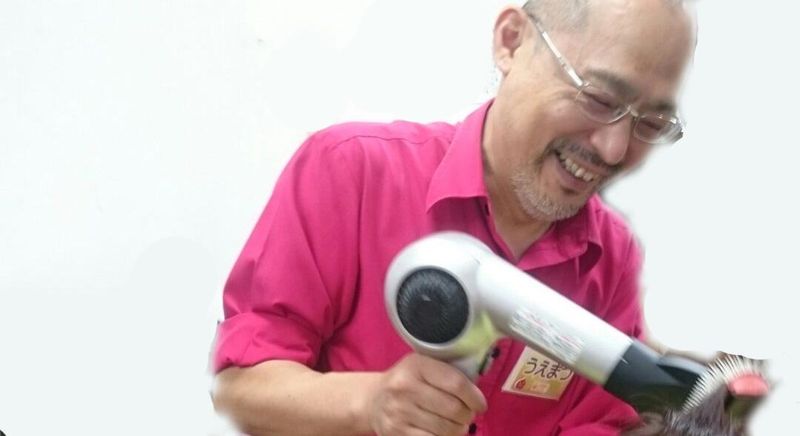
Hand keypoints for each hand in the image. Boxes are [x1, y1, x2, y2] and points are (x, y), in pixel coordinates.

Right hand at [367, 353, 487, 435]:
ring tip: (456, 424)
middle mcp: (405, 387)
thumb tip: (477, 391)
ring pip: (446, 429)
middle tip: (468, 414)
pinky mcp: (397, 433)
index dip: (475, 397)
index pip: (456, 383)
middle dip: (468, 415)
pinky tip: (443, 432)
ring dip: (458, 429)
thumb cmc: (407, 381)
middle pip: (454, 409)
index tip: (480, 403)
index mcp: (416, 365)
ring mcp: (399, 412)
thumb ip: (447, 373)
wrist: (374, 400)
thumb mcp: (422, 366)